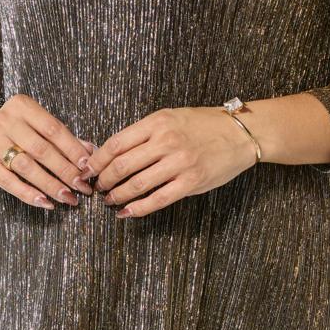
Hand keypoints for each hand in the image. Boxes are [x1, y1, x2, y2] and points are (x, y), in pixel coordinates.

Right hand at [0, 95, 97, 209]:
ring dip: (51, 185)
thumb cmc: (15, 130)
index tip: (88, 166)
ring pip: (27, 167)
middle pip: (42, 149)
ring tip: (68, 197)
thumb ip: (61, 136)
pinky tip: (46, 202)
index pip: (54, 129)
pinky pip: (9, 182)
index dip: (73, 149)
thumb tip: (91, 151)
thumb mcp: (35, 125)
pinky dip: (29, 194)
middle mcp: (5, 121)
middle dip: (66, 171)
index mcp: (22, 106)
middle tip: (83, 187)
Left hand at [86, 106, 257, 218]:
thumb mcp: (171, 117)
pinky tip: (127, 212)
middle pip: (122, 165)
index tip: (89, 169)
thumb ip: (145, 133)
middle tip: (97, 187)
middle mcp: (166, 141)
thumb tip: (114, 152)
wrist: (240, 133)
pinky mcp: (191, 182)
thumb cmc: (204, 124)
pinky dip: (138, 208)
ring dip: (117, 195)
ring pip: (137, 184)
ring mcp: (179, 163)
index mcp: (158, 122)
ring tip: (110, 200)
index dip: (98, 160)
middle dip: (104, 180)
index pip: (117, 143)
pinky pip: (158, 199)